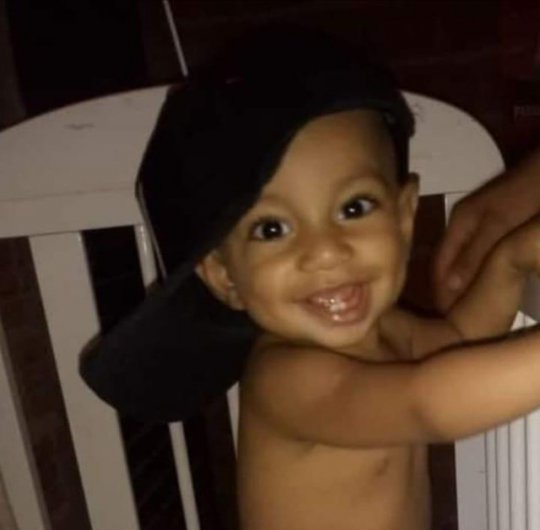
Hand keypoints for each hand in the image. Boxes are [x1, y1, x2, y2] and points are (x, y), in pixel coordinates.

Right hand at [433, 149, 539, 310]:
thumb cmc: (530, 192)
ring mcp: (481, 225)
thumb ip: (474, 253)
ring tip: (469, 311)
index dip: (438, 291)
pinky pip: (480, 256)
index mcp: (459, 222)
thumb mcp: (500, 224)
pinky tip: (488, 286)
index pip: (437, 264)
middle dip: (449, 290)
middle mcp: (464, 224)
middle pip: (447, 264)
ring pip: (464, 261)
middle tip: (456, 320)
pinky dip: (480, 273)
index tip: (444, 319)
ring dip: (464, 284)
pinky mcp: (498, 226)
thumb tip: (447, 286)